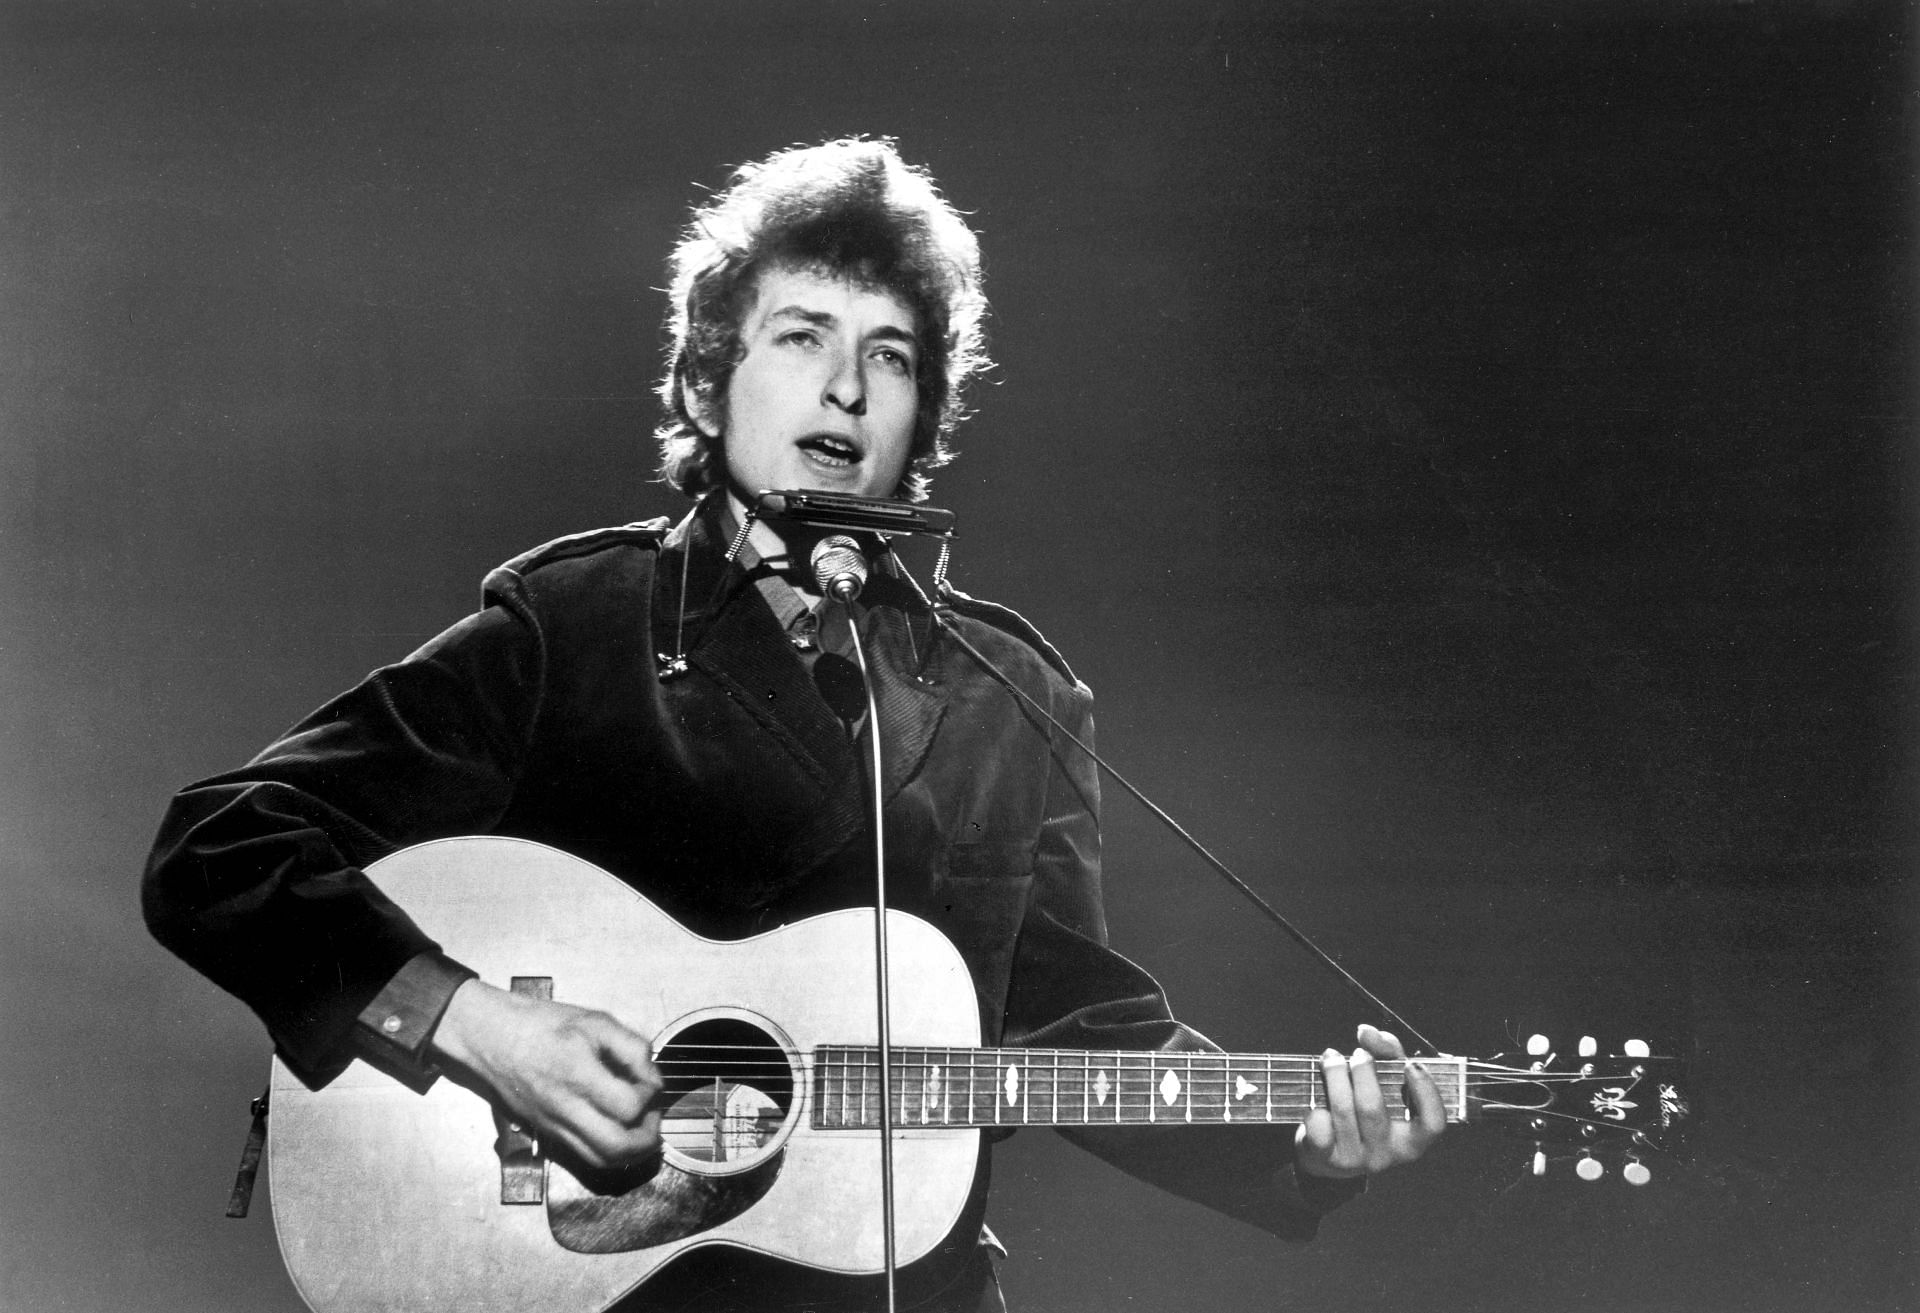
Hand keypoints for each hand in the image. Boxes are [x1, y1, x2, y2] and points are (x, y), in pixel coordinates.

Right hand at [429, 979, 663, 1170]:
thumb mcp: (595, 1021)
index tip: (649, 1082)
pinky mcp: (548, 1134)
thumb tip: (651, 1075)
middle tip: (654, 1116)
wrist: (492, 1038)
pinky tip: (618, 1131)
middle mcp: (565, 1107)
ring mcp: (555, 1125)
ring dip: (632, 1152)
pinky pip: (585, 1157)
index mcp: (578, 1073)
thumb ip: (632, 1047)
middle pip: (618, 1147)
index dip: (650, 1097)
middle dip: (648, 1138)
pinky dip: (610, 1152)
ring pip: (602, 1160)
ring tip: (641, 1128)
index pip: (629, 1106)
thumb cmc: (542, 1025)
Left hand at [1294, 1023, 1444, 1178]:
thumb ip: (1385, 1052)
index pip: (1433, 1123)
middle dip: (1362, 1071)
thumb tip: (1366, 1032)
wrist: (1329, 1151)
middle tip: (1357, 1054)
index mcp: (1412, 1138)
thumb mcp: (1386, 1080)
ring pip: (1343, 1112)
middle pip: (1373, 1108)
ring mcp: (1357, 1159)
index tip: (1411, 1065)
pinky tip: (1316, 1094)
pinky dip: (1315, 1107)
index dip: (1426, 1093)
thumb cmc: (1367, 1107)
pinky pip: (1320, 1128)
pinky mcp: (1328, 1158)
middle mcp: (1388, 1153)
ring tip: (1330, 1058)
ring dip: (1334, 1076)